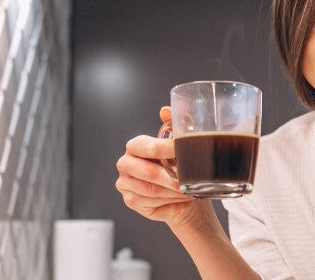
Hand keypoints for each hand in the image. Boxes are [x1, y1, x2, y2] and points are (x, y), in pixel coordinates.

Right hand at [115, 107, 211, 228]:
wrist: (180, 192)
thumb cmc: (178, 165)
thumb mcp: (179, 143)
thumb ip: (173, 124)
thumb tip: (164, 110)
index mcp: (135, 146)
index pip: (146, 147)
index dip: (166, 150)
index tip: (184, 152)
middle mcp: (125, 163)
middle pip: (148, 172)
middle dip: (172, 178)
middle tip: (189, 181)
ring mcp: (125, 183)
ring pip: (151, 190)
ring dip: (173, 192)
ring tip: (188, 191)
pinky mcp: (130, 201)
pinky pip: (150, 203)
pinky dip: (169, 202)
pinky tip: (180, 200)